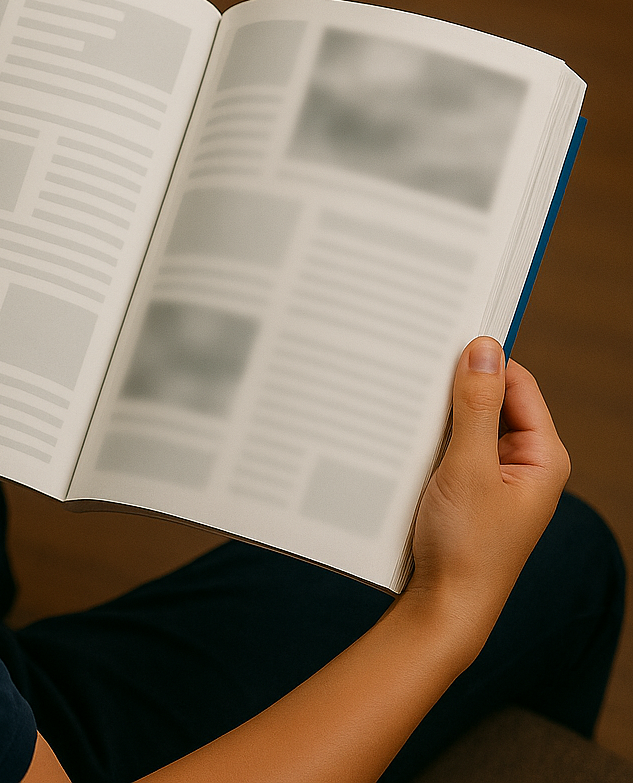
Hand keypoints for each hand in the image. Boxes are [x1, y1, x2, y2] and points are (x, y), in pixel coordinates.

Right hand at [405, 337, 570, 644]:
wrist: (443, 608)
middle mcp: (524, 464)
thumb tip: (484, 348)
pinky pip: (450, 449)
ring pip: (466, 425)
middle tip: (415, 366)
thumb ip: (477, 406)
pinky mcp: (467, 492)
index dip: (484, 359)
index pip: (518, 383)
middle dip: (455, 386)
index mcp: (544, 456)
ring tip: (403, 403)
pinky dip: (428, 439)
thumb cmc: (465, 547)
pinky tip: (399, 436)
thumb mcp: (469, 467)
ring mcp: (494, 479)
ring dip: (437, 415)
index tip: (443, 336)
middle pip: (491, 401)